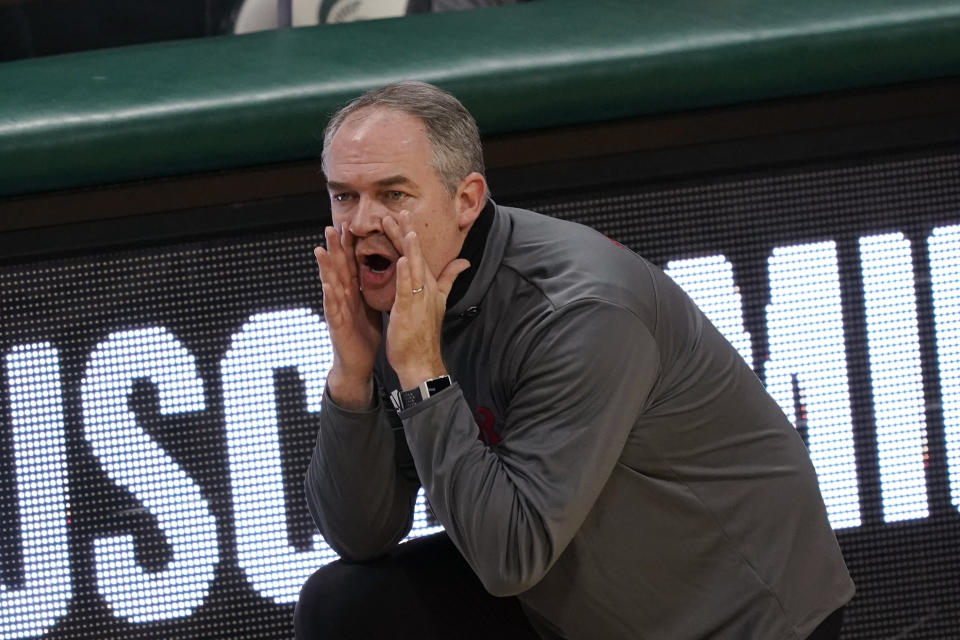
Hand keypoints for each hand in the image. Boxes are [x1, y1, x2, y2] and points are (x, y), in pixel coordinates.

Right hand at [315, 225, 381, 408]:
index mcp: (353, 292)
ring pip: (330, 285)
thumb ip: (373, 288)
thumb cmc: (364, 333)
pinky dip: (329, 297)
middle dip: (334, 249)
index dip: (350, 245)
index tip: (349, 225)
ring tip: (320, 249)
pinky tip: (326, 285)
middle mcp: (342, 298)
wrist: (358, 361)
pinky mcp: (337, 326)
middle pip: (338, 269)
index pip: (351, 264)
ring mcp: (337, 311)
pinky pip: (333, 310)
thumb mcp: (372, 305)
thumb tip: (385, 270)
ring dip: (325, 268)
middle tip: (331, 226)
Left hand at [383, 212, 468, 389]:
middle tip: (398, 209)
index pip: (418, 254)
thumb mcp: (438, 301)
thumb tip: (465, 262)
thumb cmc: (423, 333)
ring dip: (406, 244)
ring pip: (413, 265)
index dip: (409, 234)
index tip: (402, 214)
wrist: (421, 360)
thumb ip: (449, 278)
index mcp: (429, 284)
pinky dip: (407, 273)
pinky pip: (409, 288)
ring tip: (399, 224)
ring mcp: (420, 298)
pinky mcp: (412, 310)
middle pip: (416, 253)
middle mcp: (426, 288)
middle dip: (406, 231)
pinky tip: (403, 259)